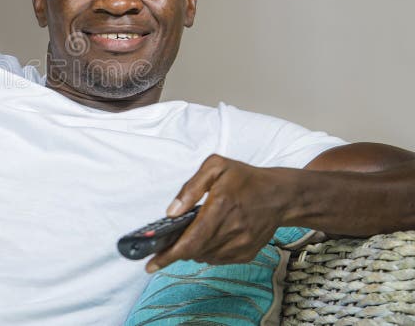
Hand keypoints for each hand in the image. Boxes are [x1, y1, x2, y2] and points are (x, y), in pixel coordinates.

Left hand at [145, 154, 293, 272]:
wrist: (281, 195)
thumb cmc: (246, 178)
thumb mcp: (216, 167)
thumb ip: (190, 188)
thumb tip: (172, 212)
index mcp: (221, 207)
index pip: (190, 240)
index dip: (168, 255)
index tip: (150, 264)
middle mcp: (231, 230)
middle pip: (194, 251)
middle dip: (175, 251)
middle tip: (164, 244)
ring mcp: (240, 245)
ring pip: (205, 256)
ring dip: (191, 250)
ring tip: (188, 235)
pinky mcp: (246, 253)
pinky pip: (218, 259)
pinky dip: (207, 252)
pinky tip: (207, 237)